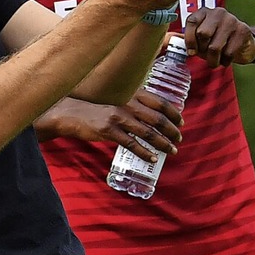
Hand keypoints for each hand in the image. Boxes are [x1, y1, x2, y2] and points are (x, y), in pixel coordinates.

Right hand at [34, 90, 182, 160]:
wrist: (73, 114)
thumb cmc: (97, 110)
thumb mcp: (117, 103)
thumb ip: (133, 107)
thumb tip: (152, 118)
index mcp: (131, 95)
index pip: (159, 102)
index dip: (172, 112)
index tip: (181, 121)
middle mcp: (127, 104)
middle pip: (157, 118)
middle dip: (172, 130)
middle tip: (179, 139)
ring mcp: (119, 118)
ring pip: (147, 132)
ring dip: (163, 143)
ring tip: (172, 151)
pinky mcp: (110, 131)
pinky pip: (132, 144)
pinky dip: (145, 152)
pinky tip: (153, 159)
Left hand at [184, 7, 254, 67]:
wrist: (244, 44)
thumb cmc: (217, 41)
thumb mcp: (202, 38)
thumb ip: (189, 39)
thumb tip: (171, 42)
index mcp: (204, 12)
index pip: (192, 21)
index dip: (189, 39)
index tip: (191, 52)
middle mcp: (218, 12)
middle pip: (203, 34)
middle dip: (202, 50)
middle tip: (206, 55)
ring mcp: (232, 20)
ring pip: (215, 46)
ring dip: (213, 60)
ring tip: (214, 61)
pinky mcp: (243, 30)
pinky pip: (229, 52)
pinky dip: (225, 61)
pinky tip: (226, 59)